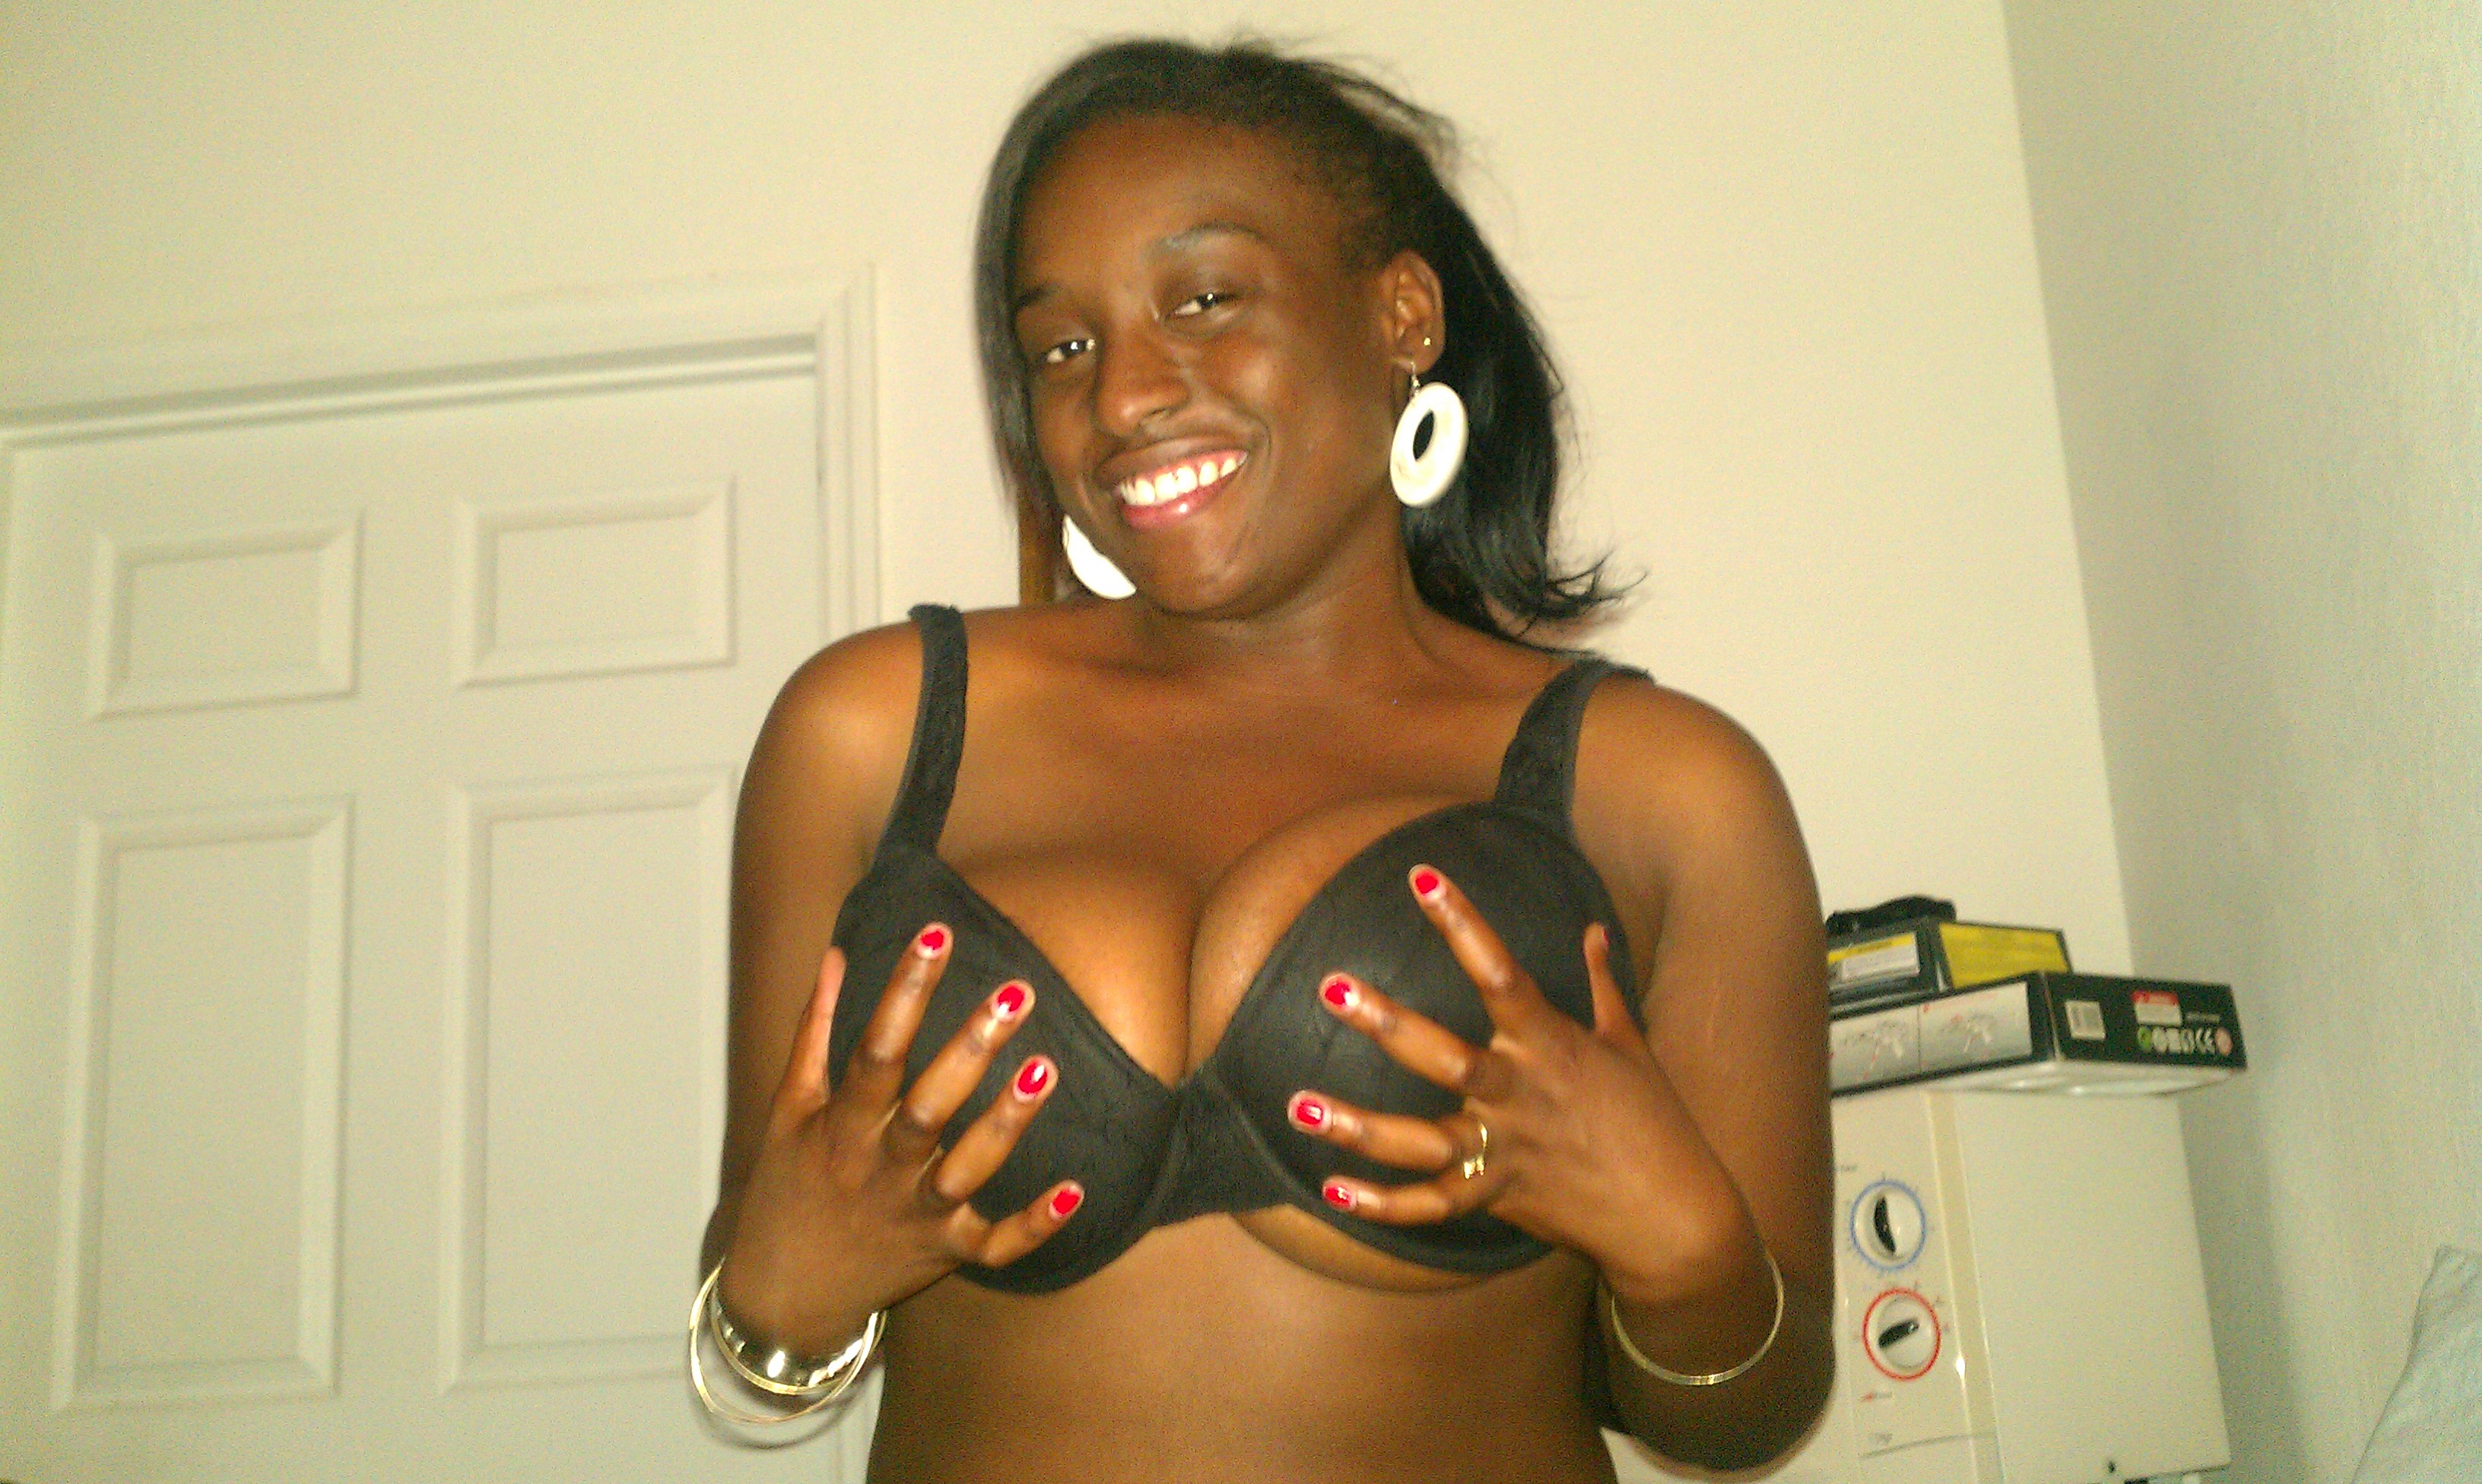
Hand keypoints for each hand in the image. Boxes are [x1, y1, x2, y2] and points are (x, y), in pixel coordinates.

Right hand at [718, 926, 1082, 1353]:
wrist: (781, 1297)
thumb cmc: (788, 1187)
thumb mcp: (788, 1110)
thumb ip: (813, 1032)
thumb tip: (836, 955)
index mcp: (840, 1127)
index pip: (874, 1050)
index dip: (904, 992)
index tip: (937, 933)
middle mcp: (879, 1170)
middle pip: (927, 1107)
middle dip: (969, 1050)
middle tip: (1015, 993)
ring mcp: (916, 1215)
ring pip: (965, 1171)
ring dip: (1006, 1125)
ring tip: (1045, 1070)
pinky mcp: (945, 1253)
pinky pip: (995, 1246)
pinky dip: (1034, 1225)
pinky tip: (1075, 1190)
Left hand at [1292, 866, 1756, 1304]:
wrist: (1674, 1217)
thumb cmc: (1656, 1121)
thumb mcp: (1631, 1043)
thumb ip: (1602, 983)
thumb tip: (1594, 927)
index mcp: (1554, 1045)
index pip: (1502, 973)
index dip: (1463, 923)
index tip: (1423, 877)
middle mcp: (1522, 1094)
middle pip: (1446, 1058)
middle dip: (1387, 1023)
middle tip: (1330, 986)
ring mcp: (1506, 1150)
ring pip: (1422, 1142)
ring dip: (1358, 1126)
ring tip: (1299, 1106)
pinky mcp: (1498, 1197)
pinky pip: (1432, 1207)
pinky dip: (1383, 1205)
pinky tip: (1330, 1190)